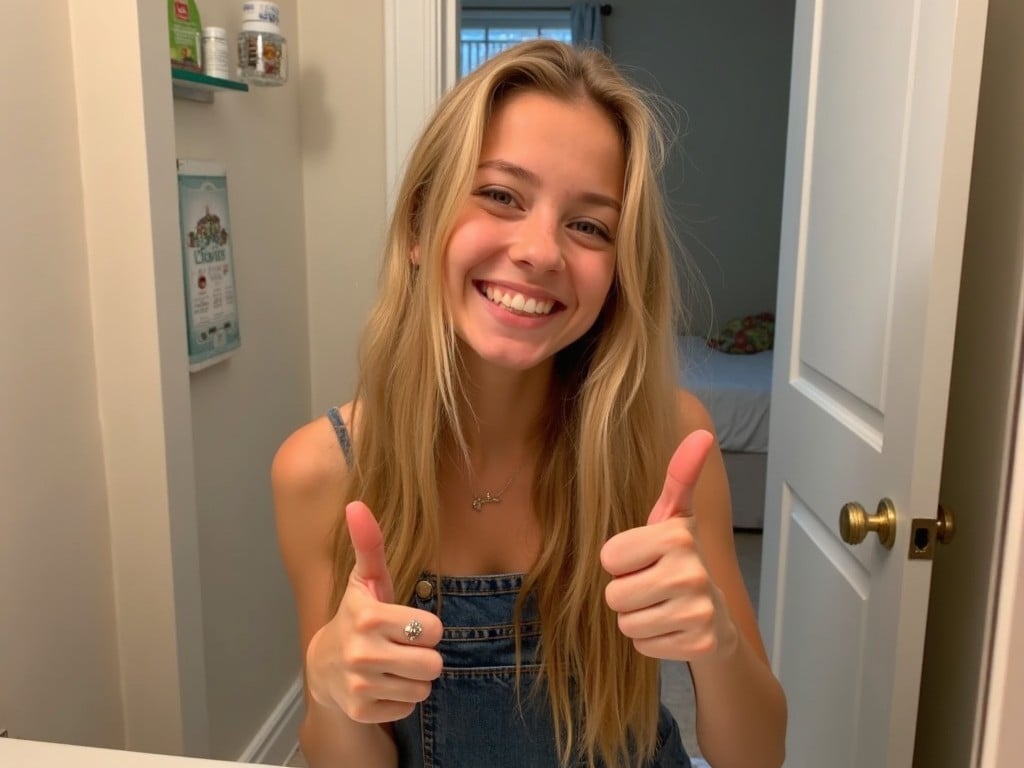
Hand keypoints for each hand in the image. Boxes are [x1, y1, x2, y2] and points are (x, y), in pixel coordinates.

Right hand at [306, 501, 442, 722]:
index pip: (434, 629)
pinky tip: (382, 686)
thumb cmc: (358, 616)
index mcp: (369, 617)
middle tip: (403, 648)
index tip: (407, 625)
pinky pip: (408, 708)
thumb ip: (369, 544)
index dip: (427, 628)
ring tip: (393, 665)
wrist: (325, 665)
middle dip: (425, 656)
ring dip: (414, 679)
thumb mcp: (367, 581)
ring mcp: (360, 686)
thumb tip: (356, 504)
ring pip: (423, 688)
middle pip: (433, 664)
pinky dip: (400, 700)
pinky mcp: (362, 711)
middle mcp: (362, 653)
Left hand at [600, 430, 737, 660]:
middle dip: (628, 594)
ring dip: (638, 619)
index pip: (608, 557)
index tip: (647, 559)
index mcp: (677, 535)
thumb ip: (680, 475)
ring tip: (662, 607)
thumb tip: (702, 433)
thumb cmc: (681, 561)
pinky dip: (652, 642)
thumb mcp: (674, 517)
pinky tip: (672, 629)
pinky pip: (641, 645)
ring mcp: (699, 611)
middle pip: (613, 594)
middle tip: (655, 587)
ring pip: (626, 622)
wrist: (716, 618)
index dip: (621, 562)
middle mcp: (692, 571)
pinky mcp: (699, 644)